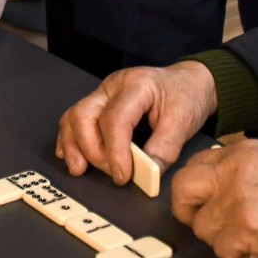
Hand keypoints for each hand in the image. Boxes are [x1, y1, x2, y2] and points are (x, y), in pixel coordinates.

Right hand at [58, 60, 216, 181]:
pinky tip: (72, 157)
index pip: (115, 119)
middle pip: (84, 115)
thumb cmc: (186, 97)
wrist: (188, 82)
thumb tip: (147, 176)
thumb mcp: (184, 121)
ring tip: (80, 169)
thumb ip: (165, 148)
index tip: (123, 176)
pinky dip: (70, 140)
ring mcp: (101, 94)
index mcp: (136, 85)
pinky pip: (73, 119)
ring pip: (73, 117)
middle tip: (112, 173)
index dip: (115, 151)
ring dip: (74, 146)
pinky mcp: (97, 104)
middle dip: (92, 150)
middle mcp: (113, 86)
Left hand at [168, 138, 257, 257]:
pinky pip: (223, 250)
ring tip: (247, 235)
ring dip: (221, 238)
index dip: (195, 187)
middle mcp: (232, 172)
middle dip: (186, 209)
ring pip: (202, 227)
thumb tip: (214, 183)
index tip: (201, 199)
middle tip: (201, 219)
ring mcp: (235, 201)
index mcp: (239, 152)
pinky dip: (240, 255)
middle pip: (182, 188)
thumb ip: (237, 168)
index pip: (195, 164)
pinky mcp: (242, 230)